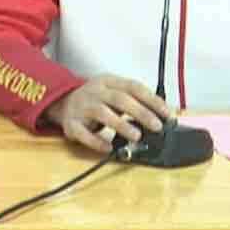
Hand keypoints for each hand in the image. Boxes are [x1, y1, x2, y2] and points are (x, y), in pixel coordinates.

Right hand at [43, 75, 170, 153]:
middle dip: (141, 112)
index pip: (134, 87)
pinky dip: (96, 141)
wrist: (63, 103)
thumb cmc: (96, 100)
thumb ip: (133, 101)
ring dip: (121, 125)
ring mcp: (82, 107)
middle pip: (120, 99)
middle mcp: (95, 91)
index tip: (167, 113)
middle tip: (157, 126)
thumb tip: (160, 115)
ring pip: (103, 113)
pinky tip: (109, 148)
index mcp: (108, 81)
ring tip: (137, 136)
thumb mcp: (113, 93)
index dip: (152, 100)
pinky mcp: (71, 123)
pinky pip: (83, 133)